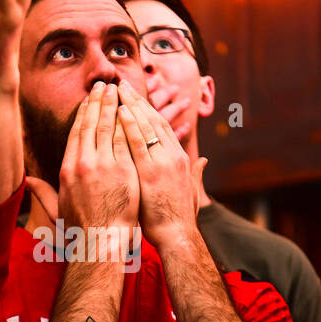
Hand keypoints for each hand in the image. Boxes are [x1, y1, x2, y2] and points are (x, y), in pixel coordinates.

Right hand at [27, 82, 139, 240]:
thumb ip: (42, 191)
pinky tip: (132, 110)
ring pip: (109, 127)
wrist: (101, 242)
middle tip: (104, 85)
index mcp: (67, 169)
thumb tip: (25, 180)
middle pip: (92, 124)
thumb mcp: (56, 209)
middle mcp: (83, 163)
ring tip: (118, 90)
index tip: (88, 100)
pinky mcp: (124, 171)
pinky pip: (125, 140)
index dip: (83, 114)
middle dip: (98, 101)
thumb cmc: (80, 229)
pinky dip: (128, 123)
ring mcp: (104, 166)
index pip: (76, 133)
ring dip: (114, 106)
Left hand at [117, 79, 202, 248]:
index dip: (148, 109)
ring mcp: (163, 162)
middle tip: (122, 84)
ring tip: (117, 89)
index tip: (134, 97)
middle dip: (137, 100)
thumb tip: (204, 159)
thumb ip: (196, 172)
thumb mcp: (191, 191)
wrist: (178, 237)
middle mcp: (174, 156)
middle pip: (154, 120)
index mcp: (181, 159)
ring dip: (131, 105)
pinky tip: (118, 111)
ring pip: (146, 126)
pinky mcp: (152, 172)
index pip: (163, 126)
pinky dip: (129, 125)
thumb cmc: (180, 219)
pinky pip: (137, 142)